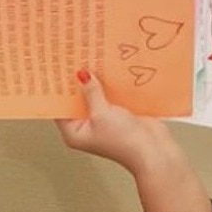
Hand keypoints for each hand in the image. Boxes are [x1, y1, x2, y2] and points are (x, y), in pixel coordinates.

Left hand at [54, 69, 178, 175]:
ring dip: (94, 83)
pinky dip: (108, 87)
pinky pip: (109, 97)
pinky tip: (107, 71)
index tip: (57, 71)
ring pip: (94, 97)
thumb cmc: (125, 141)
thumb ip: (91, 92)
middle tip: (73, 61)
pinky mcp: (117, 115)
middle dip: (76, 84)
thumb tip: (81, 76)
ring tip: (89, 61)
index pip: (59, 109)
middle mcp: (86, 128)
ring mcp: (102, 121)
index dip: (58, 91)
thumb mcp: (101, 113)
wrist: (154, 150)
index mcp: (74, 133)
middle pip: (76, 101)